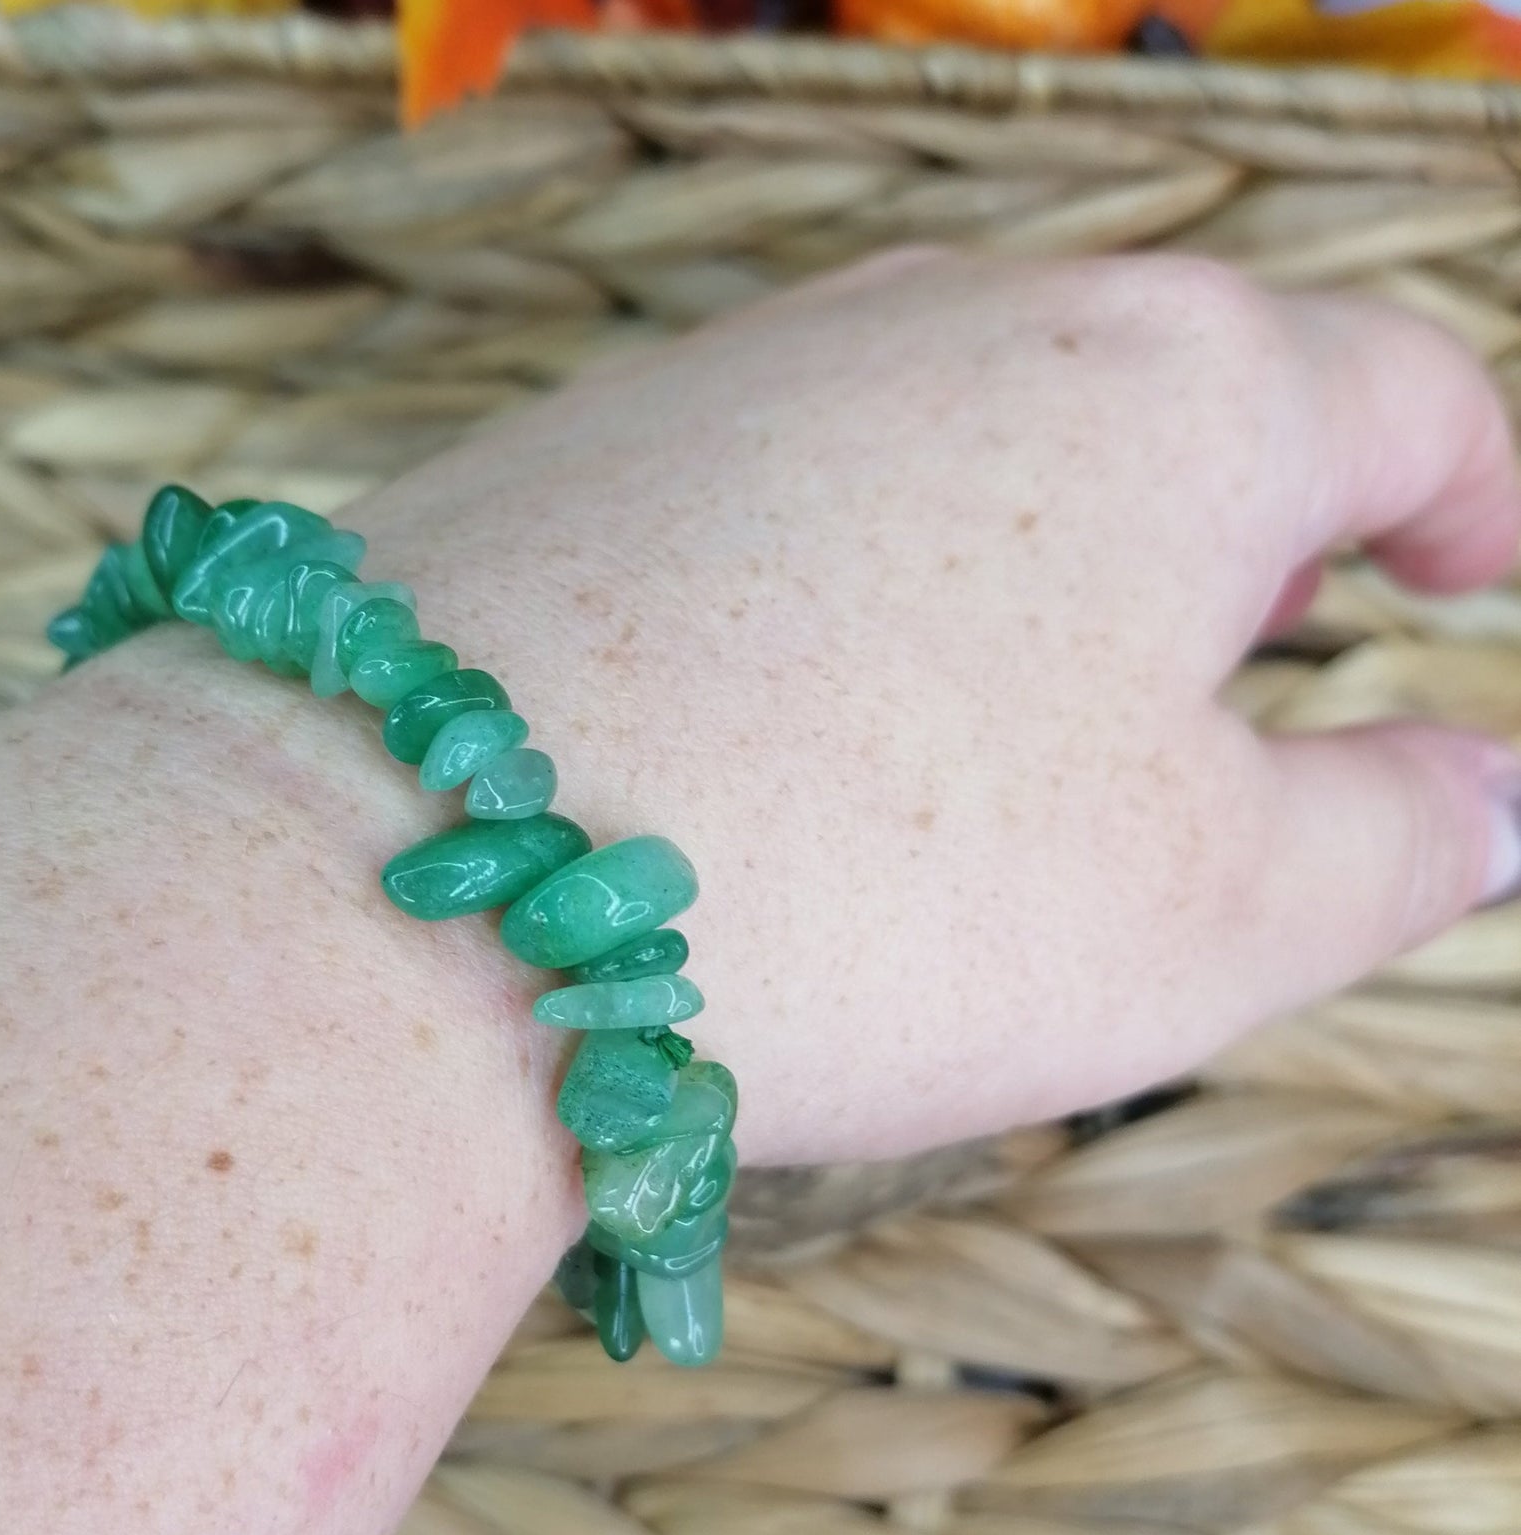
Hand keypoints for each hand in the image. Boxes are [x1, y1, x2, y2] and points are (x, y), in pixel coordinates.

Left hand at [350, 250, 1520, 1163]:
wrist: (424, 870)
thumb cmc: (869, 888)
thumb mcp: (1213, 911)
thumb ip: (1400, 840)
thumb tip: (1494, 791)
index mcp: (1165, 388)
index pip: (1396, 390)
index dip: (1471, 489)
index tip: (1484, 567)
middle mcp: (950, 318)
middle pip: (1168, 389)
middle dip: (1252, 513)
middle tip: (1278, 629)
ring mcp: (745, 369)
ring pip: (966, 429)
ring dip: (1046, 543)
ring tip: (1051, 684)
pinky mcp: (587, 451)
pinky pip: (788, 492)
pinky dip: (860, 577)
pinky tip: (811, 701)